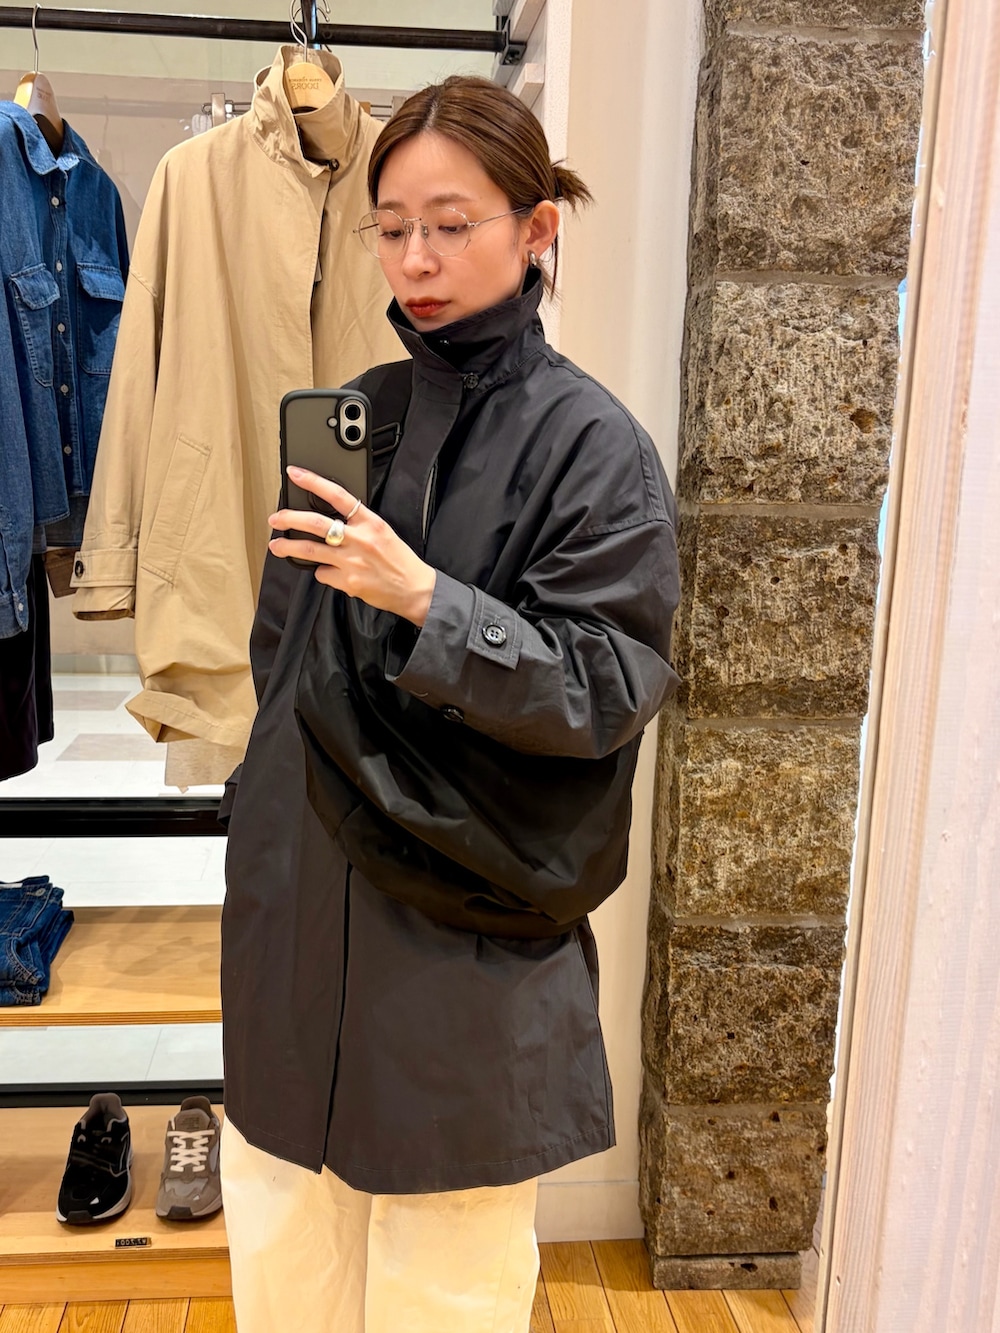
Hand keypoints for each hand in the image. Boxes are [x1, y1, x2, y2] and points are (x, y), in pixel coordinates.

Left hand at [268, 466, 436, 626]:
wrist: (414, 589)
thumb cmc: (399, 560)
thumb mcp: (382, 532)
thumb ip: (357, 524)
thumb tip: (329, 521)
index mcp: (371, 522)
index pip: (337, 495)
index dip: (313, 482)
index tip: (294, 474)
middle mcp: (360, 540)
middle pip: (316, 524)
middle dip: (290, 519)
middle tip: (276, 518)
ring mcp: (352, 562)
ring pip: (311, 551)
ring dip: (289, 548)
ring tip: (276, 546)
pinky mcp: (347, 582)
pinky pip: (323, 574)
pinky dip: (321, 572)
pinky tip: (329, 572)